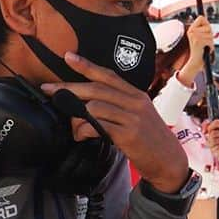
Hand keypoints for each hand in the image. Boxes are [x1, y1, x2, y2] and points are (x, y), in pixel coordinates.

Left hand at [41, 52, 188, 192]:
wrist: (169, 161)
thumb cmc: (150, 139)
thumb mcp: (139, 115)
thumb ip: (119, 106)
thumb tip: (89, 104)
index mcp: (136, 94)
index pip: (108, 75)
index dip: (87, 65)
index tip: (68, 56)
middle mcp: (135, 102)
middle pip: (96, 89)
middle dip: (68, 88)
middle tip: (48, 89)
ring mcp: (132, 117)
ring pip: (94, 107)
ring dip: (76, 117)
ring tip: (72, 128)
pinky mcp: (128, 134)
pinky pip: (98, 126)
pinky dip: (84, 129)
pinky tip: (80, 135)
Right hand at [179, 16, 213, 81]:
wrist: (196, 61)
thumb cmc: (201, 50)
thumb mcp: (201, 36)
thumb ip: (203, 27)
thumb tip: (204, 16)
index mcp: (191, 29)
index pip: (201, 18)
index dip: (206, 24)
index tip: (205, 31)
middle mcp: (191, 32)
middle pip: (208, 26)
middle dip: (210, 35)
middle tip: (205, 42)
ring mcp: (194, 36)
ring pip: (210, 34)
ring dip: (210, 41)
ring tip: (205, 46)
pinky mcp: (198, 41)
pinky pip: (210, 40)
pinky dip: (211, 46)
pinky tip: (206, 49)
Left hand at [204, 118, 218, 171]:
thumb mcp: (215, 130)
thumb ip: (208, 126)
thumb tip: (204, 130)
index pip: (216, 122)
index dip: (209, 127)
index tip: (208, 131)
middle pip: (213, 133)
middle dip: (209, 137)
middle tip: (211, 140)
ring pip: (214, 141)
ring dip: (210, 144)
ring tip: (214, 145)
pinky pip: (216, 147)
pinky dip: (213, 149)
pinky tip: (216, 149)